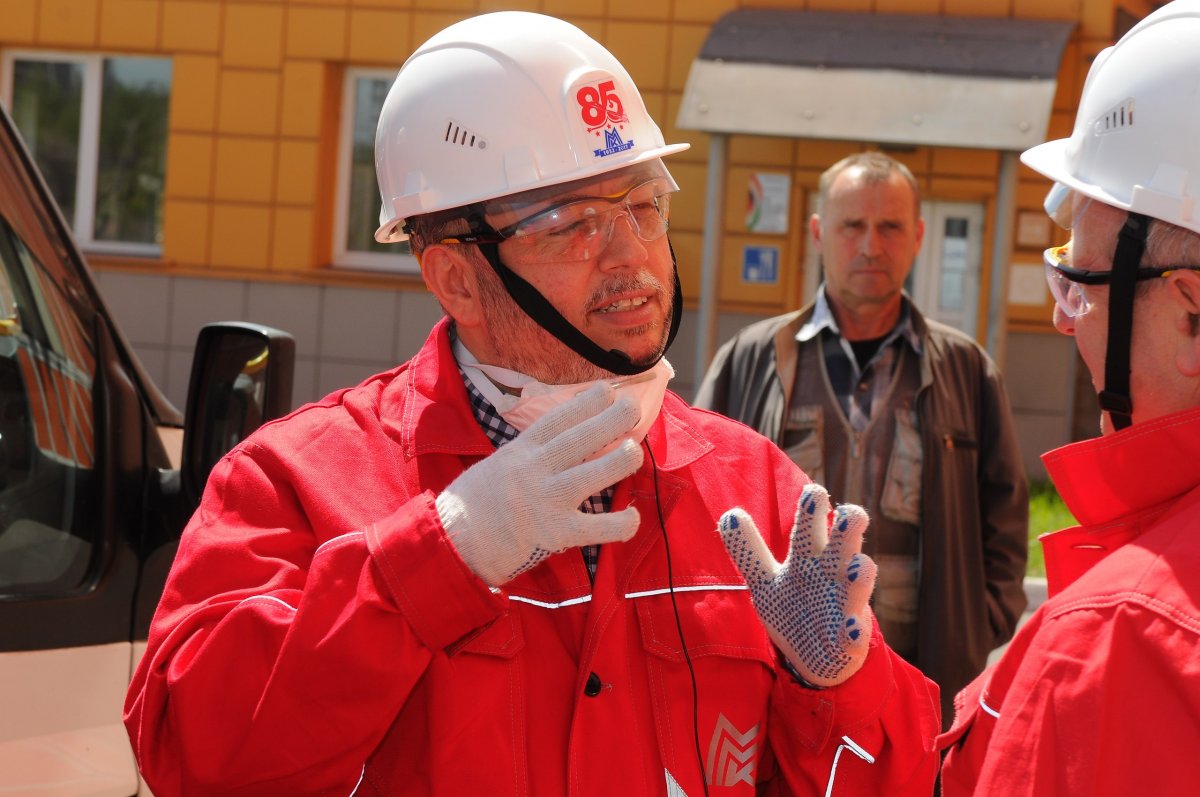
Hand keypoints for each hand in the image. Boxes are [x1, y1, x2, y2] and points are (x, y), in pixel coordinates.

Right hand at [437, 381, 643, 586]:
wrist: (452, 543)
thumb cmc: (473, 504)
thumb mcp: (496, 465)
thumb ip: (526, 454)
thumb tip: (558, 441)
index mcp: (520, 451)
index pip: (557, 419)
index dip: (586, 402)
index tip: (608, 389)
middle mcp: (534, 470)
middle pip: (580, 439)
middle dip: (612, 420)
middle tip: (634, 408)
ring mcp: (546, 501)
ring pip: (594, 474)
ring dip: (621, 460)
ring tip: (636, 451)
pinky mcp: (555, 533)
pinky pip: (597, 527)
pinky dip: (620, 523)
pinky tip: (632, 516)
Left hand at [718, 483, 875, 686]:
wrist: (817, 658)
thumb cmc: (794, 609)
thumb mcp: (765, 580)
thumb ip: (748, 550)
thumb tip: (728, 514)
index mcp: (808, 559)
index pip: (808, 529)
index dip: (811, 510)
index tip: (813, 491)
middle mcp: (831, 576)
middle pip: (842, 547)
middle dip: (848, 530)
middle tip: (850, 513)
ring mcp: (845, 606)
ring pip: (857, 586)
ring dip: (860, 576)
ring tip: (858, 565)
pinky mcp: (851, 640)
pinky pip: (855, 634)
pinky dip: (854, 631)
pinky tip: (851, 628)